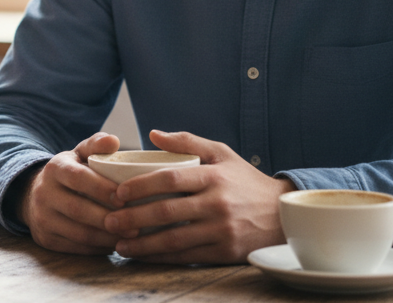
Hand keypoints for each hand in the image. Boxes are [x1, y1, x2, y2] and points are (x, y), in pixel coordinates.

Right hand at [18, 133, 125, 254]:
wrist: (36, 195)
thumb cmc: (70, 173)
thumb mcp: (79, 154)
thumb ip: (96, 145)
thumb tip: (113, 141)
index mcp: (55, 168)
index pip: (78, 178)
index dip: (102, 189)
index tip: (125, 197)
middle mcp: (44, 193)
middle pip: (78, 209)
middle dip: (108, 218)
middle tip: (135, 223)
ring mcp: (42, 219)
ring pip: (78, 233)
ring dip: (107, 237)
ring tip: (130, 236)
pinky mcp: (46, 239)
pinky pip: (76, 248)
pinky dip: (99, 248)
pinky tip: (115, 243)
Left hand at [105, 130, 293, 263]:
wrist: (283, 215)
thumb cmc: (245, 181)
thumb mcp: (222, 154)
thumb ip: (187, 141)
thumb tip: (153, 134)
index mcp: (213, 176)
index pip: (169, 178)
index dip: (140, 186)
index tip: (117, 193)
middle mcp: (217, 203)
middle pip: (166, 211)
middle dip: (133, 219)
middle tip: (109, 221)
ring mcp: (221, 229)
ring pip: (174, 239)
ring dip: (142, 245)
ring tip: (119, 245)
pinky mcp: (225, 251)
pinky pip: (187, 257)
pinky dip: (162, 258)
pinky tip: (144, 256)